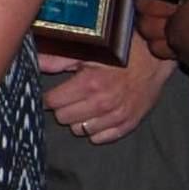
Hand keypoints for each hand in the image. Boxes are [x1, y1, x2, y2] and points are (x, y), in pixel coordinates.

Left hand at [38, 45, 175, 143]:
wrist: (155, 59)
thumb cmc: (120, 52)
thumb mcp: (88, 51)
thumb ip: (58, 59)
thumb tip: (33, 61)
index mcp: (89, 83)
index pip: (52, 102)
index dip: (49, 97)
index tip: (52, 93)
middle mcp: (102, 103)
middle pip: (63, 118)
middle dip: (63, 107)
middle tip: (70, 97)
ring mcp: (116, 116)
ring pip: (79, 130)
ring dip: (78, 119)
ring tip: (85, 105)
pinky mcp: (128, 124)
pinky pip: (99, 138)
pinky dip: (95, 129)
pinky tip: (97, 116)